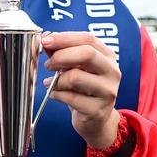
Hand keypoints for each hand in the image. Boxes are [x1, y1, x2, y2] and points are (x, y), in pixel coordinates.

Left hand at [41, 32, 121, 148]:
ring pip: (76, 77)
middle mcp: (112, 71)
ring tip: (50, 82)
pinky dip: (56, 94)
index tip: (45, 41)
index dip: (64, 38)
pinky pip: (70, 98)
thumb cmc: (82, 87)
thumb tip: (44, 38)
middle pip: (87, 54)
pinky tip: (54, 93)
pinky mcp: (98, 110)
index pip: (87, 39)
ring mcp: (108, 92)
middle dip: (61, 56)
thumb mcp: (74, 65)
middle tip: (48, 64)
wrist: (95, 118)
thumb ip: (60, 51)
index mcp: (107, 56)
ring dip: (56, 79)